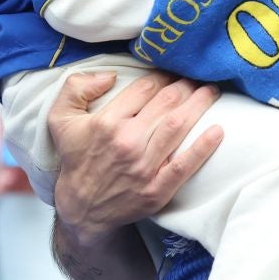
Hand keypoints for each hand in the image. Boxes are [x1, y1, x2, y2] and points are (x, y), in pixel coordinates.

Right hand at [47, 71, 222, 245]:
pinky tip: (218, 131)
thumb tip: (110, 75)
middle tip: (197, 76)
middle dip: (186, 84)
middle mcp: (127, 142)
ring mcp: (144, 168)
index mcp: (107, 122)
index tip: (172, 71)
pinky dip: (203, 147)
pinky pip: (185, 165)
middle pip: (167, 102)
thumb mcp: (60, 118)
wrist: (82, 208)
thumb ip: (76, 87)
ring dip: (200, 104)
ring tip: (212, 91)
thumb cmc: (75, 158)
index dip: (162, 75)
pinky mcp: (157, 190)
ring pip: (179, 126)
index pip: (145, 88)